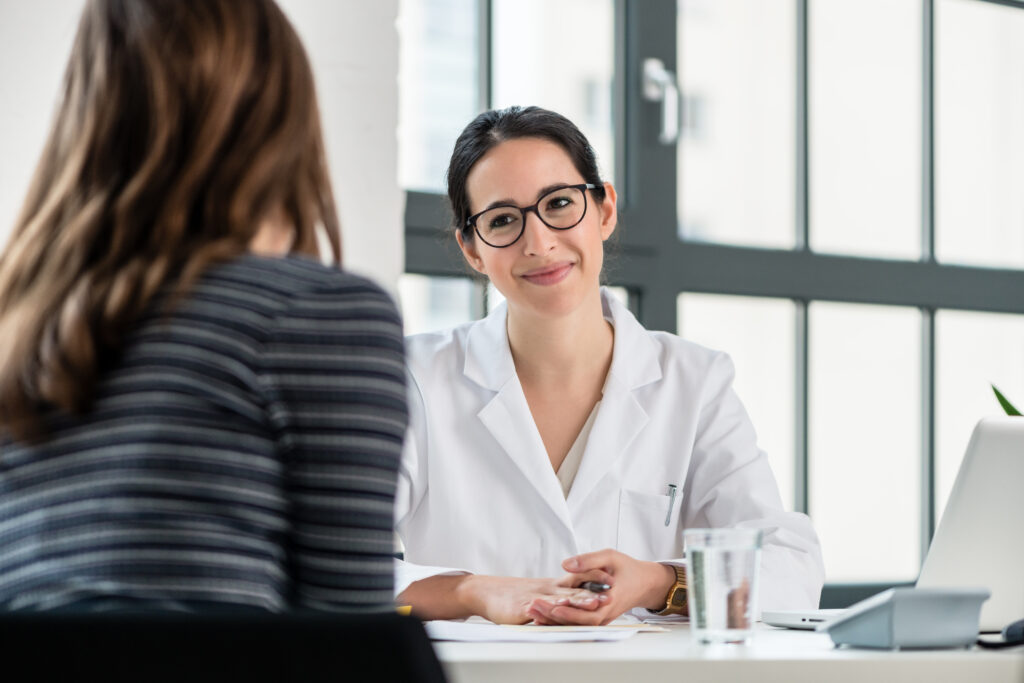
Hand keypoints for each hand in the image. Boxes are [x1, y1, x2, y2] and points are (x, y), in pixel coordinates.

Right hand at [455, 575, 609, 624]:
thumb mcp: (541, 591)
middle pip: (574, 591)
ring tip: (593, 602)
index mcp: (553, 585)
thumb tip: (575, 595)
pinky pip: (538, 608)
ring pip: (559, 599)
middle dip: (593, 594)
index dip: (594, 579)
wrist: (487, 592)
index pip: (577, 580)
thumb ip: (557, 592)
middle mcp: (547, 590)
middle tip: (610, 595)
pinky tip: (559, 608)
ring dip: (577, 601)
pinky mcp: (522, 607)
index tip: (612, 579)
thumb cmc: (512, 594)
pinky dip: (548, 607)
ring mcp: (535, 598)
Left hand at [526, 549, 675, 625]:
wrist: (643, 583)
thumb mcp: (610, 556)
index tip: (552, 606)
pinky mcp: (594, 617)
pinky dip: (559, 619)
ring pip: (574, 624)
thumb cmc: (627, 568)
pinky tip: (541, 615)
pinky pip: (575, 622)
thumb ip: (588, 560)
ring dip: (553, 619)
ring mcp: (599, 618)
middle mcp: (604, 614)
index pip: (588, 613)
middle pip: (577, 622)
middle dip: (554, 616)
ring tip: (532, 611)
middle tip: (534, 607)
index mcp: (610, 601)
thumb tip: (566, 564)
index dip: (570, 612)